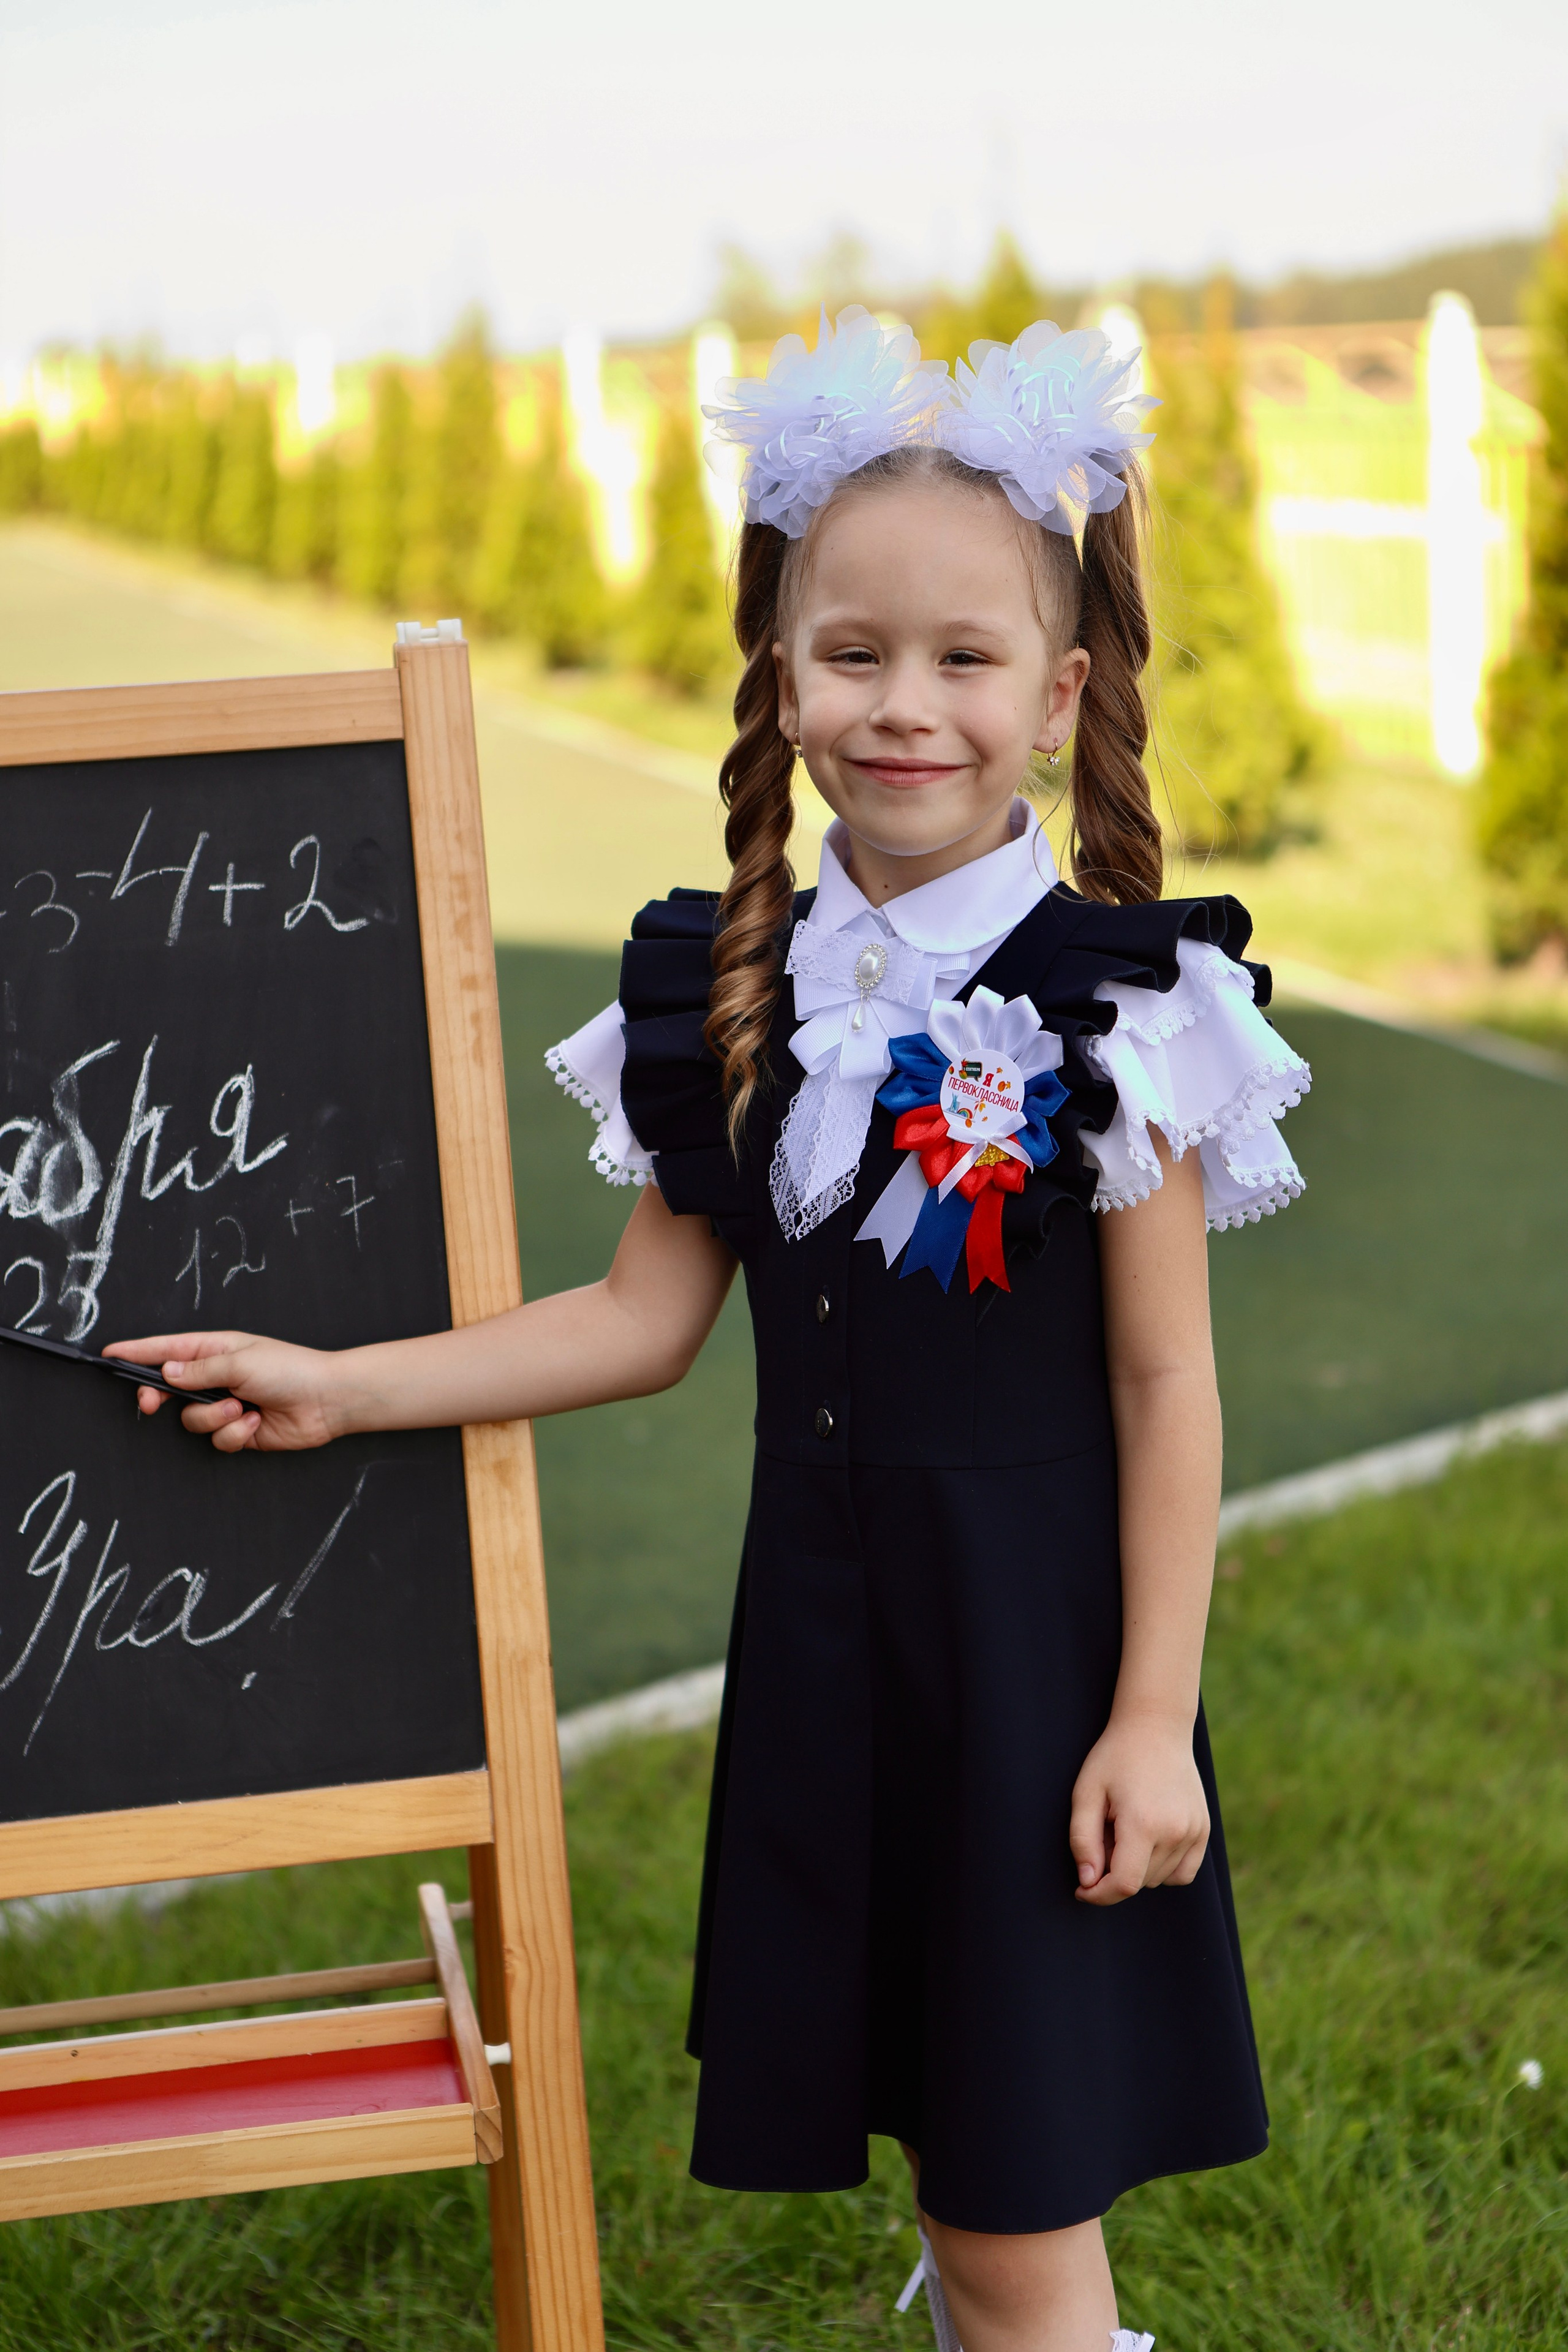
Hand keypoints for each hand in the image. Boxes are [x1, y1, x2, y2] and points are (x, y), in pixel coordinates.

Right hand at [101, 1330, 345, 1453]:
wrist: (327, 1400)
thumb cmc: (290, 1369)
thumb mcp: (240, 1361)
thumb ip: (199, 1369)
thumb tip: (166, 1371)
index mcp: (216, 1350)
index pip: (168, 1349)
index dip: (138, 1352)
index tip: (110, 1354)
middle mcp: (217, 1377)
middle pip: (169, 1389)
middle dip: (159, 1397)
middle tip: (151, 1403)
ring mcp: (226, 1404)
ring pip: (192, 1419)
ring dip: (215, 1416)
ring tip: (242, 1407)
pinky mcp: (238, 1430)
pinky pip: (217, 1439)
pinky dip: (235, 1432)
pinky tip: (256, 1421)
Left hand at [1068, 1713, 1209, 1906]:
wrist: (1156, 1727)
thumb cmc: (1115, 1757)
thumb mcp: (1086, 1793)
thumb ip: (1082, 1841)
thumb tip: (1088, 1882)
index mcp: (1143, 1823)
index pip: (1124, 1884)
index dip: (1099, 1895)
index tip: (1082, 1889)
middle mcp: (1175, 1832)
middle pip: (1139, 1882)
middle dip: (1114, 1872)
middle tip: (1103, 1835)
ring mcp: (1195, 1832)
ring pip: (1159, 1879)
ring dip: (1137, 1868)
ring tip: (1125, 1829)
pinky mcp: (1204, 1830)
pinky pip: (1184, 1873)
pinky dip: (1164, 1870)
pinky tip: (1149, 1843)